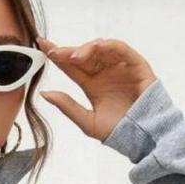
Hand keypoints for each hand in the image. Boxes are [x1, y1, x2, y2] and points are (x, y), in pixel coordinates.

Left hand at [34, 36, 157, 140]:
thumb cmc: (117, 131)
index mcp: (91, 84)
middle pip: (83, 55)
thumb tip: (43, 94)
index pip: (71, 66)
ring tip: (73, 56)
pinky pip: (121, 49)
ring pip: (101, 49)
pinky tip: (96, 49)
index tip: (42, 47)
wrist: (142, 137)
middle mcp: (104, 72)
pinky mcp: (135, 65)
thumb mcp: (86, 121)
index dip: (57, 55)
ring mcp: (119, 67)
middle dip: (68, 52)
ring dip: (86, 49)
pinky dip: (109, 46)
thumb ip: (67, 107)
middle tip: (54, 52)